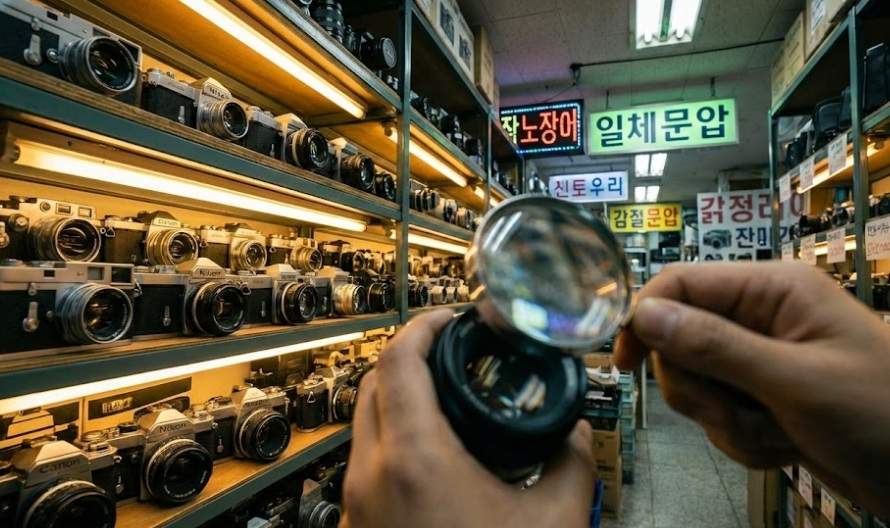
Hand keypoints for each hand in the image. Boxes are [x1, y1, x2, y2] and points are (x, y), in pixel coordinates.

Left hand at [341, 310, 594, 527]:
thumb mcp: (555, 522)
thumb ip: (569, 464)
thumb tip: (570, 434)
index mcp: (412, 459)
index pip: (398, 359)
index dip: (424, 325)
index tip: (451, 317)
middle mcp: (369, 476)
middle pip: (371, 383)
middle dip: (408, 355)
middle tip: (452, 350)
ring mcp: (355, 506)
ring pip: (363, 425)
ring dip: (397, 398)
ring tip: (447, 397)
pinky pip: (365, 463)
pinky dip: (392, 439)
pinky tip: (435, 455)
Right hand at [615, 262, 889, 516]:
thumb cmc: (879, 414)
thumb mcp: (793, 381)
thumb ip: (714, 345)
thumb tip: (642, 313)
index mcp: (772, 290)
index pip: (681, 284)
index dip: (645, 318)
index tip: (624, 364)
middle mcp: (761, 316)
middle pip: (680, 341)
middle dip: (702, 390)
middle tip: (737, 413)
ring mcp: (761, 359)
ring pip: (697, 385)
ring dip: (728, 422)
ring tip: (777, 434)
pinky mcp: (763, 396)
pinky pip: (720, 415)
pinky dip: (744, 439)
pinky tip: (785, 446)